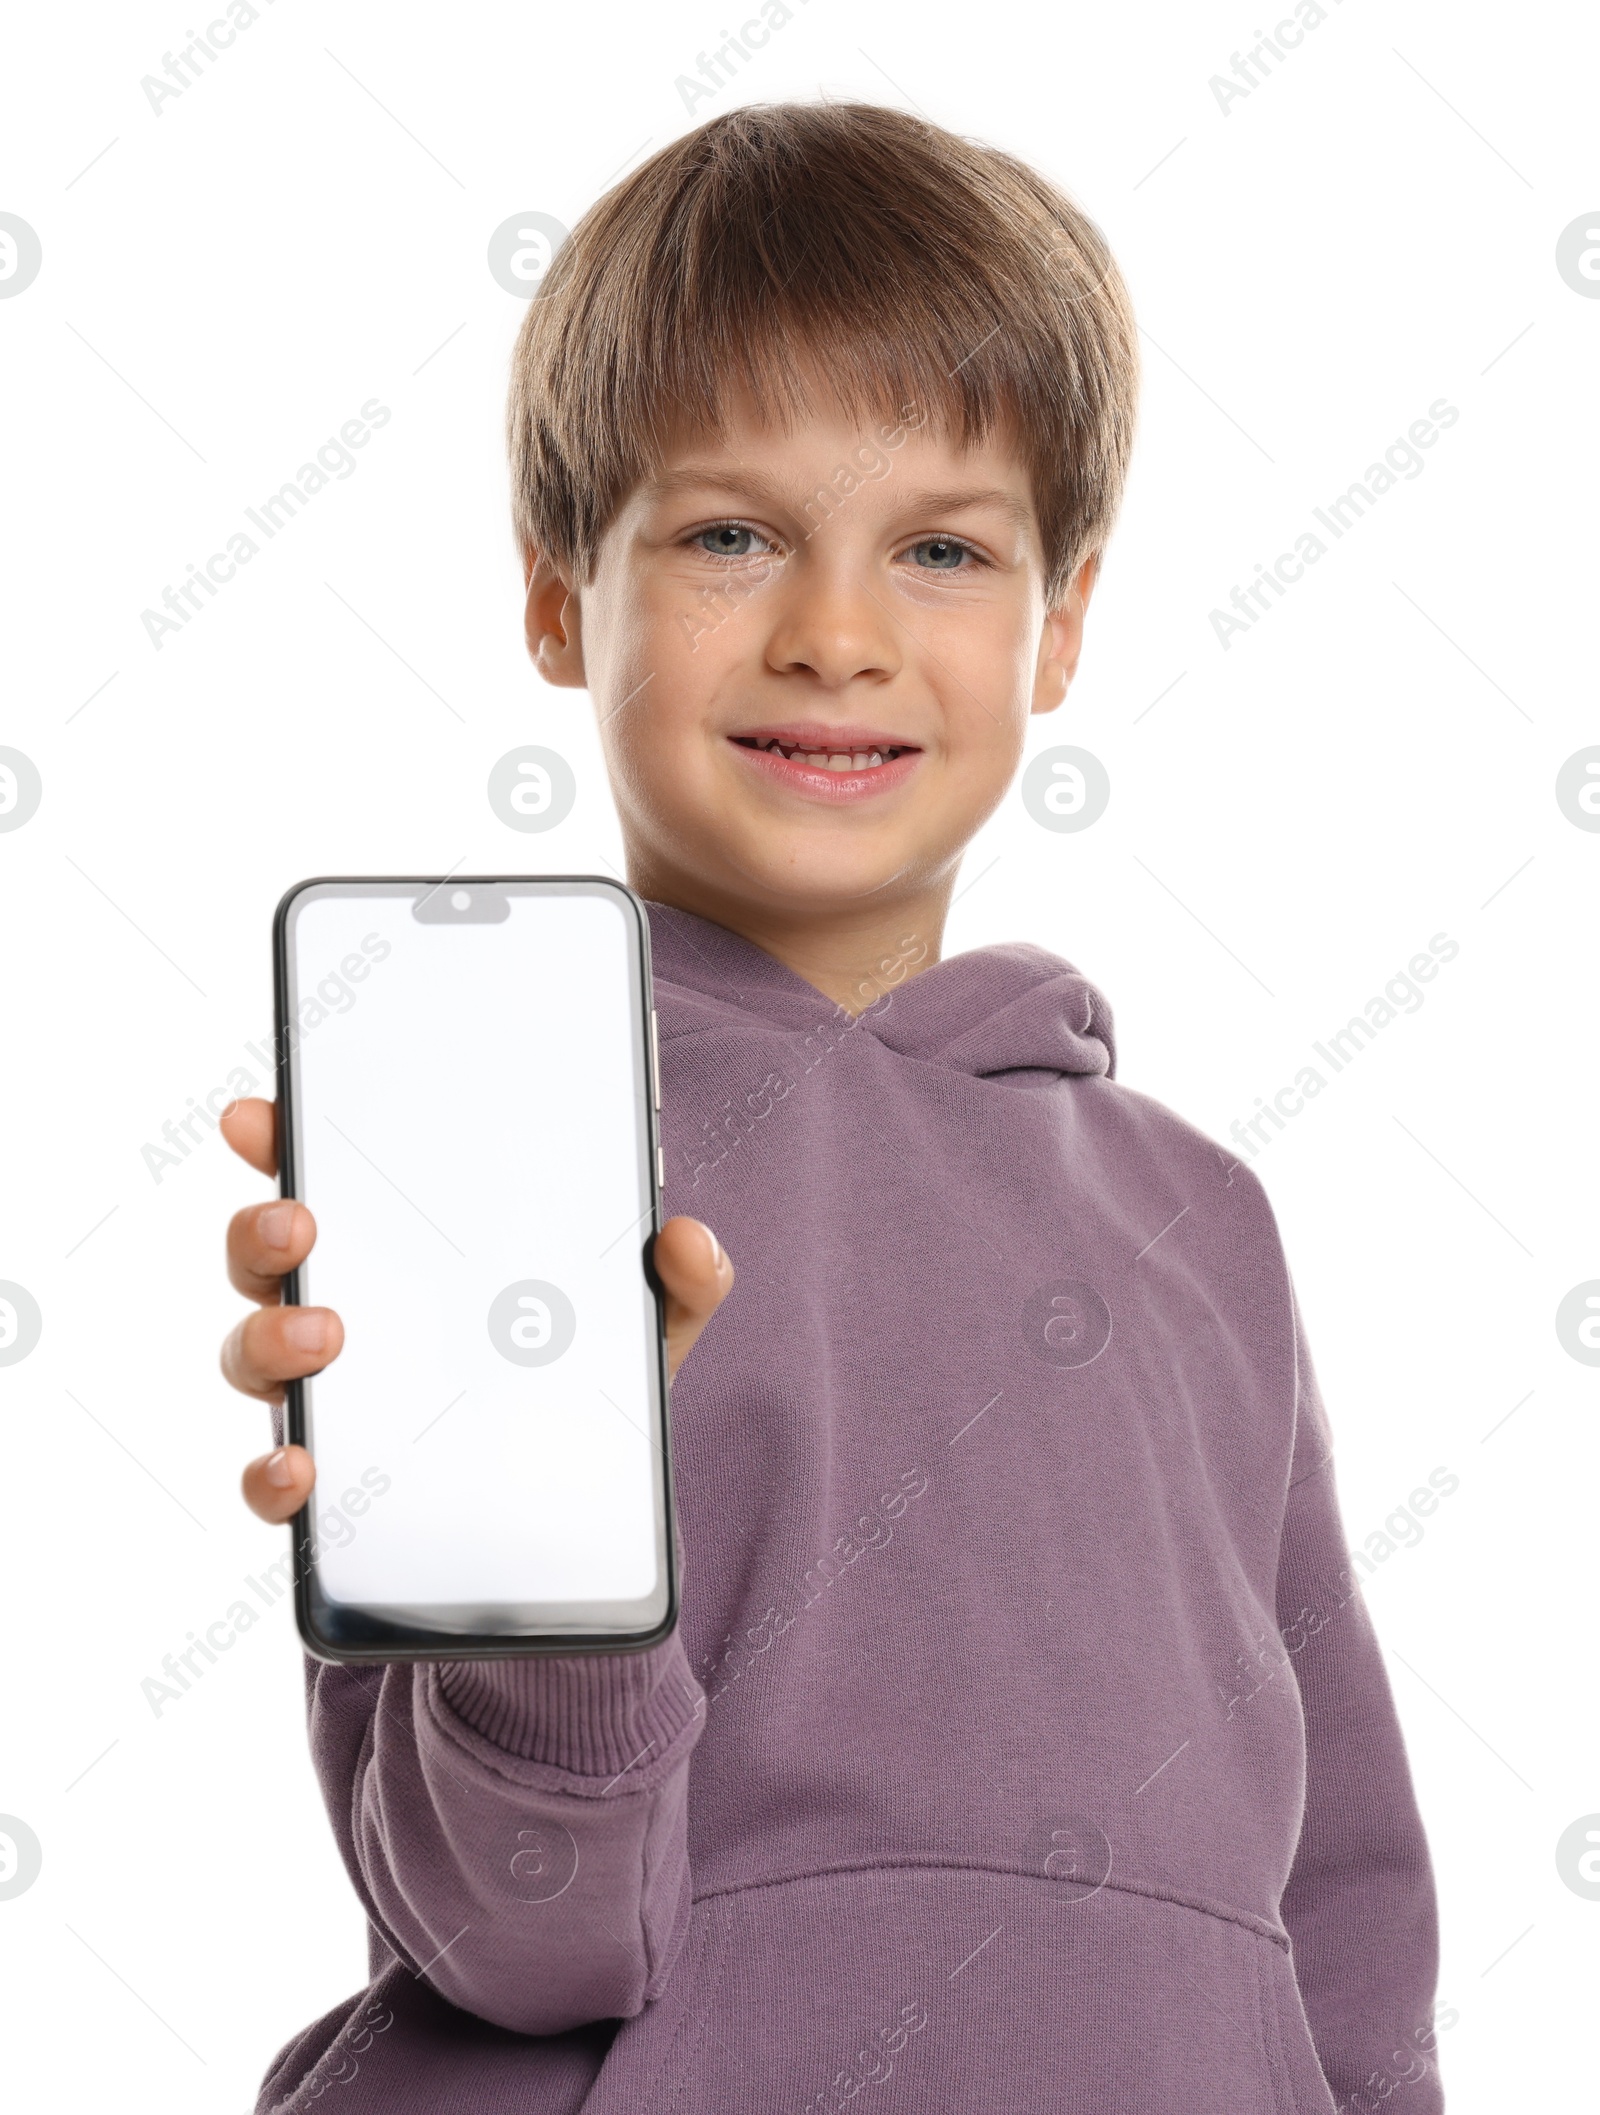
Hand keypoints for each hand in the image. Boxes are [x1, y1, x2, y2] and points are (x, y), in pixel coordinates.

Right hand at [219, 1097, 733, 1524]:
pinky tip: (301, 1466)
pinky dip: (270, 1472)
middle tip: (299, 1220)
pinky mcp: (337, 1482)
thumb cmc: (591, 1385)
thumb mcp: (648, 1321)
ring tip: (322, 1332)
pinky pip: (273, 1479)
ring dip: (267, 1336)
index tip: (262, 1113)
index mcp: (409, 1253)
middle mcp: (353, 1313)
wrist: (589, 1508)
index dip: (281, 1140)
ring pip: (252, 1352)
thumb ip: (684, 1277)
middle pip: (266, 1256)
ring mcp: (334, 1396)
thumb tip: (686, 1238)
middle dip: (260, 1228)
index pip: (330, 1180)